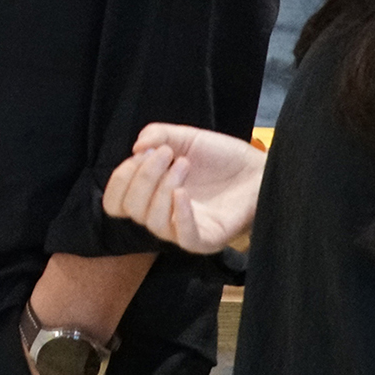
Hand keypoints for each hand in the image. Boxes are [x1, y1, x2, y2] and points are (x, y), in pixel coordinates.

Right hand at [100, 123, 264, 254]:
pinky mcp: (207, 238)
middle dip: (142, 177)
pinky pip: (185, 237)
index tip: (140, 154)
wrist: (258, 168)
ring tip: (185, 164)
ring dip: (162, 187)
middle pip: (131, 210)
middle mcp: (162, 215)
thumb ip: (158, 135)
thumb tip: (136, 148)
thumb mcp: (185, 137)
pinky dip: (179, 215)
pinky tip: (182, 193)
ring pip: (153, 223)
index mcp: (150, 195)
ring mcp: (183, 230)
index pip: (116, 202)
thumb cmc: (221, 157)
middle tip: (166, 154)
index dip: (120, 179)